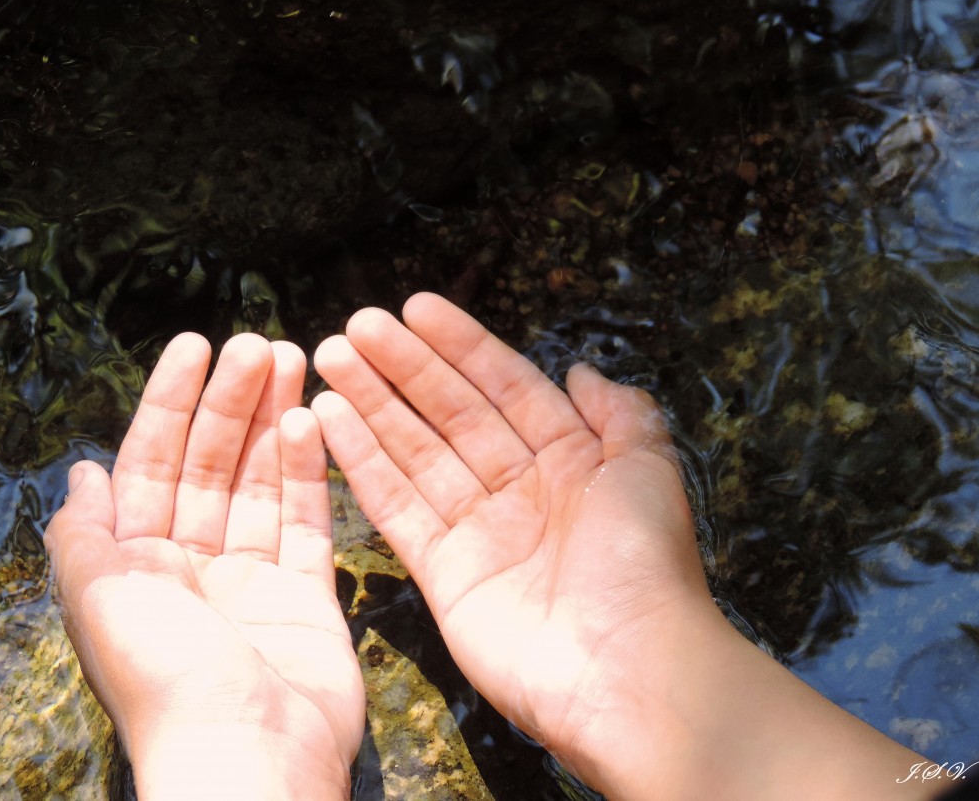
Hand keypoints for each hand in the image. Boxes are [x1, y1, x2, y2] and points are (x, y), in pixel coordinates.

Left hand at [44, 334, 363, 800]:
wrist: (248, 756)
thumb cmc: (164, 674)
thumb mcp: (97, 596)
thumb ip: (85, 530)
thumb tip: (81, 470)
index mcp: (135, 566)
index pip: (149, 463)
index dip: (169, 403)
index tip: (196, 345)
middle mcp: (190, 566)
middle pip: (210, 464)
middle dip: (229, 401)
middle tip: (259, 342)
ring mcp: (251, 580)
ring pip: (260, 483)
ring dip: (272, 420)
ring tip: (295, 358)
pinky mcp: (305, 595)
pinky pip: (305, 521)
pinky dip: (307, 471)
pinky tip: (310, 421)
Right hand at [312, 293, 934, 800]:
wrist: (626, 671)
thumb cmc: (643, 563)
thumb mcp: (649, 468)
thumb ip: (619, 412)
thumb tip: (580, 369)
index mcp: (569, 457)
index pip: (504, 385)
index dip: (461, 345)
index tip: (416, 307)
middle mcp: (518, 487)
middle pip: (449, 412)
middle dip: (403, 367)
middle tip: (356, 325)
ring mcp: (476, 529)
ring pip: (414, 451)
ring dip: (372, 404)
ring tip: (330, 356)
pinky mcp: (440, 572)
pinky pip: (395, 506)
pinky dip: (361, 463)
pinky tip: (331, 419)